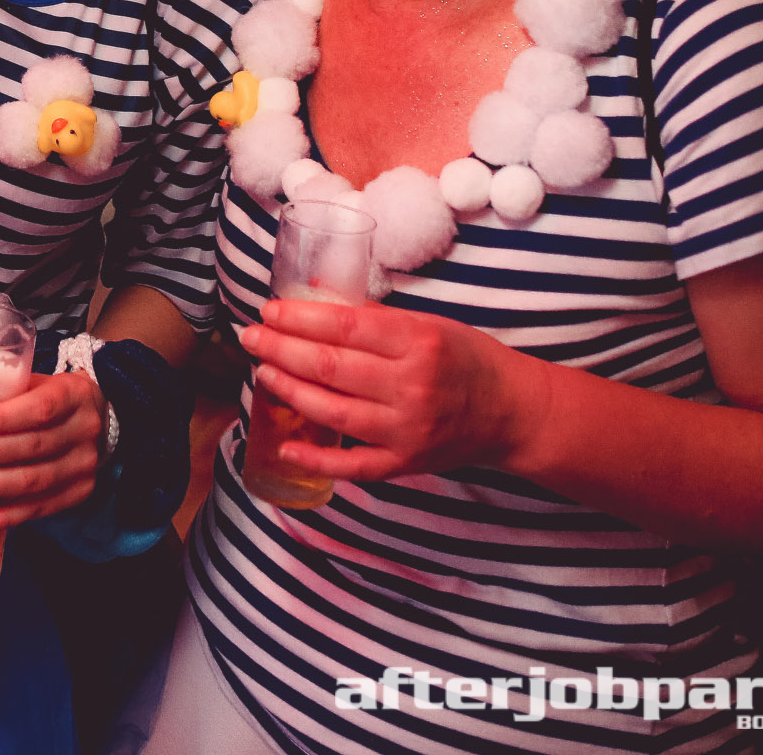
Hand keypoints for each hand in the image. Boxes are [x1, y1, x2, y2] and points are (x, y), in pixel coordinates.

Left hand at [0, 370, 106, 531]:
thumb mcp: (24, 383)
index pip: (39, 408)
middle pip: (32, 446)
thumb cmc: (50, 398)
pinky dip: (6, 516)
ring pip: (33, 480)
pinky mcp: (77, 493)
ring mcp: (83, 466)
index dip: (1, 418)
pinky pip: (39, 508)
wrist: (98, 419)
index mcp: (73, 394)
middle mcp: (83, 431)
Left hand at [236, 296, 544, 481]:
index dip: (299, 318)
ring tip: (263, 372)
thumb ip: (373, 317)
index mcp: (418, 342)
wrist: (512, 413)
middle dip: (281, 349)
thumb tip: (314, 298)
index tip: (268, 311)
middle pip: (331, 367)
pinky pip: (353, 465)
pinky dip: (316, 458)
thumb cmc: (467, 359)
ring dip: (289, 391)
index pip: (344, 326)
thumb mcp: (427, 324)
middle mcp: (412, 386)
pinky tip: (285, 444)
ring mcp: (408, 429)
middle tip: (250, 337)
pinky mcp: (406, 462)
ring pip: (333, 411)